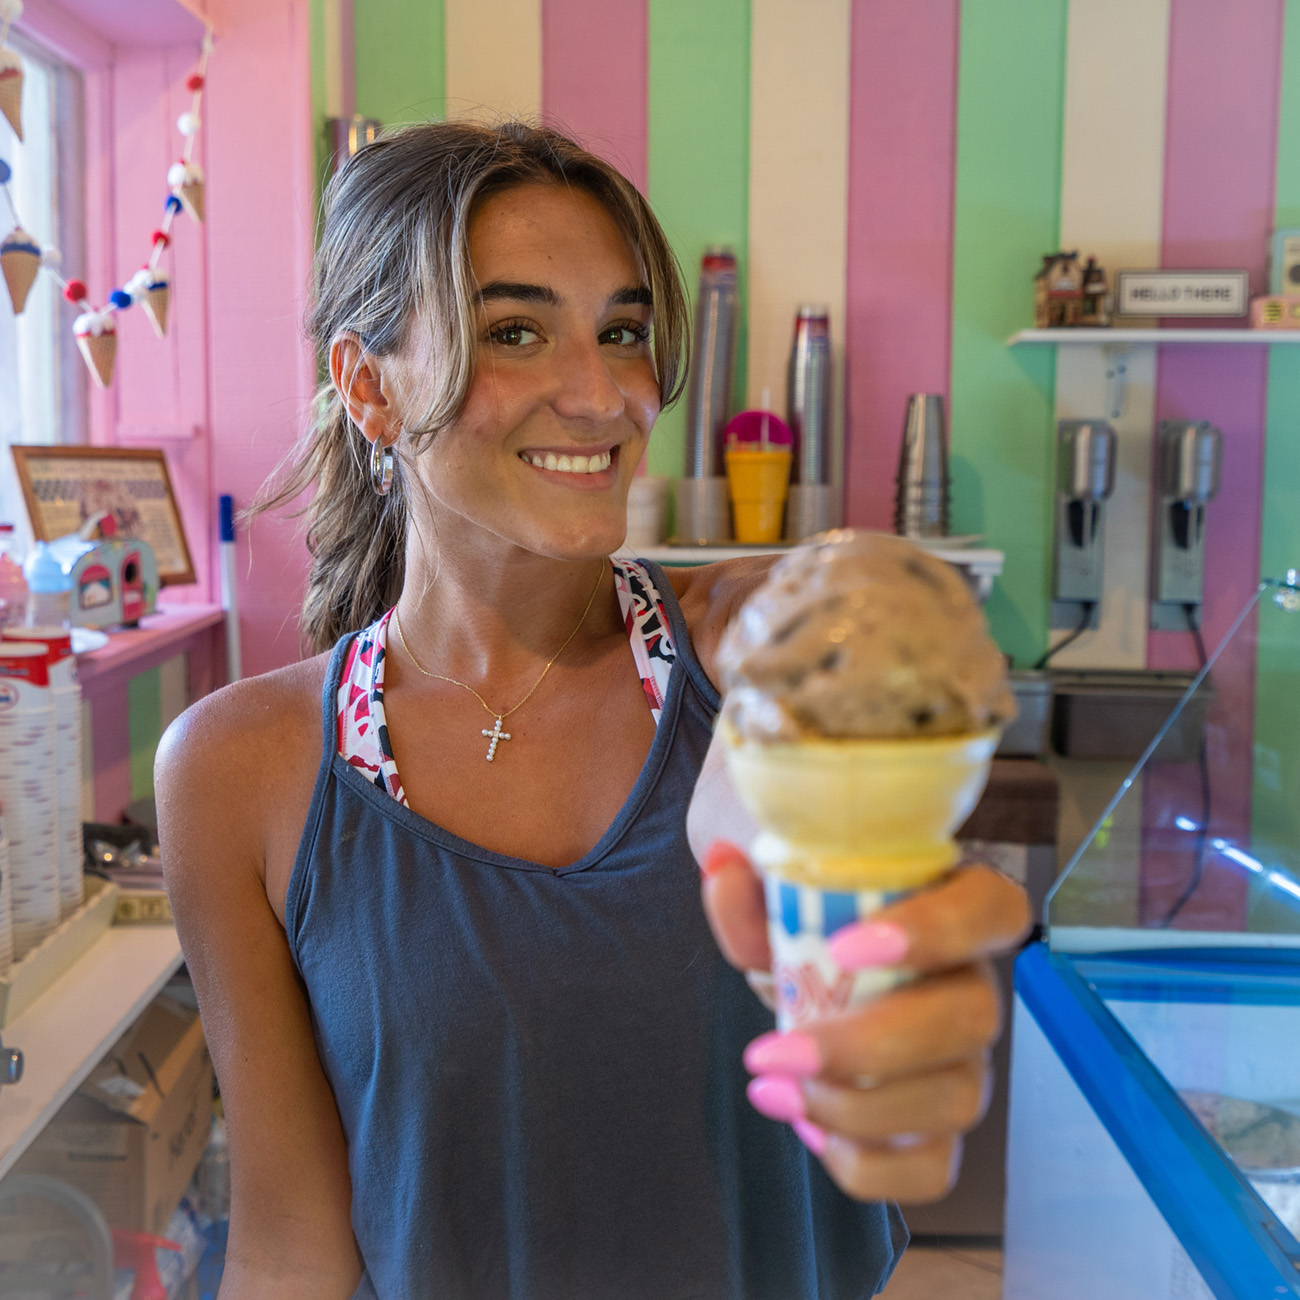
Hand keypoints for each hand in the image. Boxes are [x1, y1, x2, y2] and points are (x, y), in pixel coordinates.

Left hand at [700, 841, 1031, 1203]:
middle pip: (972, 1020)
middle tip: (778, 1052)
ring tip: (776, 1090)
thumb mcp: (779, 905)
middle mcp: (976, 985)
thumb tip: (721, 867)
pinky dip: (863, 1162)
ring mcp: (968, 1062)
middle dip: (869, 1046)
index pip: (991, 909)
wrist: (814, 982)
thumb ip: (751, 893)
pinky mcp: (942, 1127)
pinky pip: (932, 1168)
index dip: (937, 929)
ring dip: (856, 1108)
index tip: (844, 948)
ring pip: (955, 1100)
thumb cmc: (815, 931)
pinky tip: (806, 1127)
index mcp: (957, 908)